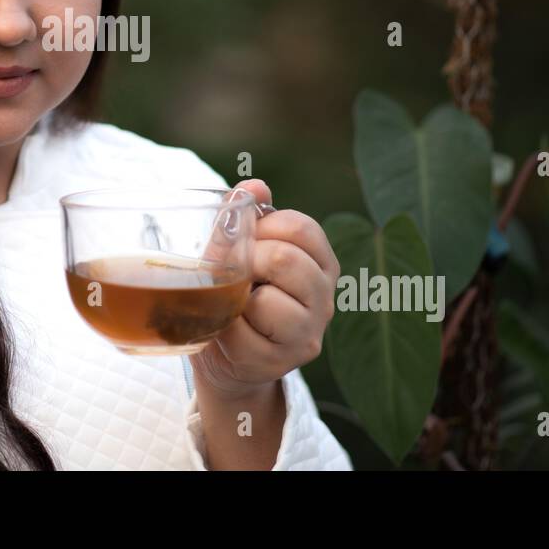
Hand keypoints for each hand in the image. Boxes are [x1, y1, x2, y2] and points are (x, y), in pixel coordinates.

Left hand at [189, 179, 340, 400]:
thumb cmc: (233, 296)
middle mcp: (324, 297)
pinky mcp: (282, 361)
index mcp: (320, 262)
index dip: (262, 227)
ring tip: (235, 303)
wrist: (224, 358)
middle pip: (285, 259)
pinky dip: (225, 326)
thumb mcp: (235, 253)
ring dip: (237, 297)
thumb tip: (254, 186)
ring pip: (268, 300)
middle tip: (234, 273)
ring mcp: (308, 333)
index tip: (246, 241)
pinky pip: (244, 332)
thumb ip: (243, 218)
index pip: (302, 227)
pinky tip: (229, 330)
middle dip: (247, 260)